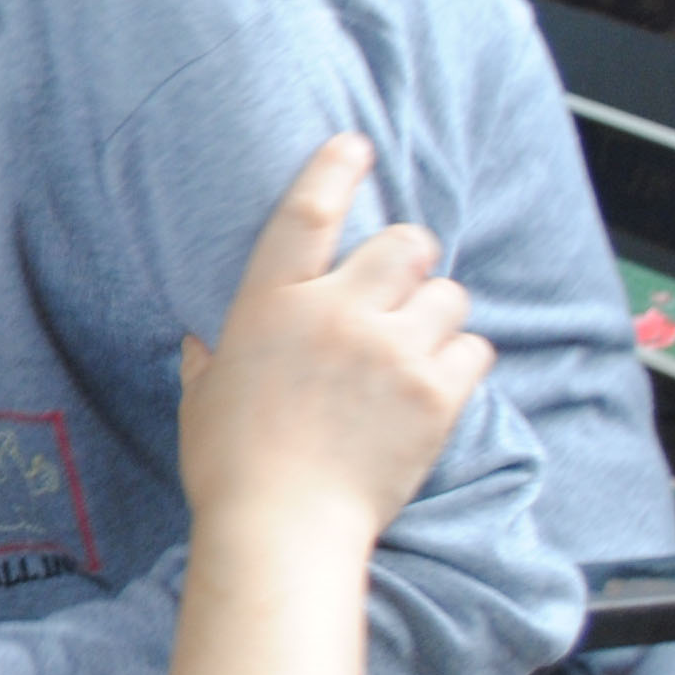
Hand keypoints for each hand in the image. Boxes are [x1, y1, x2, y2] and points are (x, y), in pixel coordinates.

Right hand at [177, 134, 491, 543]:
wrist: (283, 529)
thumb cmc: (229, 466)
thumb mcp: (201, 397)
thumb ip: (210, 357)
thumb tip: (206, 343)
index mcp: (270, 305)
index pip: (308, 212)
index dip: (334, 168)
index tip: (355, 145)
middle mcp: (334, 314)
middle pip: (404, 244)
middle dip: (409, 257)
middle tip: (401, 285)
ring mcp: (389, 352)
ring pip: (447, 294)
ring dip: (437, 313)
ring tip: (418, 343)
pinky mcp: (434, 395)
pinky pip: (474, 348)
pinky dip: (462, 359)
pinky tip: (438, 379)